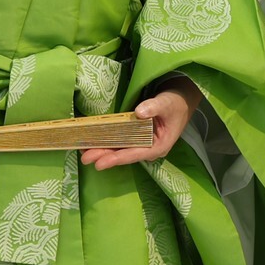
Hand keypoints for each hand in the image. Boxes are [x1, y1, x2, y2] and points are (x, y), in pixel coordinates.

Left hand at [84, 78, 198, 170]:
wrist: (180, 100)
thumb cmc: (175, 103)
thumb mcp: (167, 103)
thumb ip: (154, 107)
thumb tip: (140, 112)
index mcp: (158, 146)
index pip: (134, 154)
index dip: (117, 158)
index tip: (100, 163)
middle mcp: (148, 149)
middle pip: (124, 155)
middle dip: (104, 156)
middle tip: (85, 158)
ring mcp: (142, 144)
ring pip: (120, 150)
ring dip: (102, 151)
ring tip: (83, 152)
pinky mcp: (137, 138)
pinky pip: (120, 143)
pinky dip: (107, 142)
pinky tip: (93, 143)